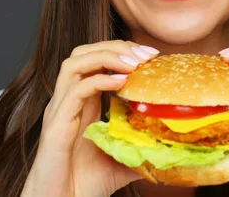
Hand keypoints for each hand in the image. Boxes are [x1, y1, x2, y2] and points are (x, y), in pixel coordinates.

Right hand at [22, 40, 158, 196]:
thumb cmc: (82, 184)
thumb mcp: (121, 160)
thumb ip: (141, 148)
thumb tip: (171, 145)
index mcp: (81, 103)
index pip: (95, 60)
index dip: (122, 51)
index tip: (151, 55)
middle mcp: (67, 101)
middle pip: (84, 52)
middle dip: (116, 46)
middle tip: (145, 54)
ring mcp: (60, 110)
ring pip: (75, 62)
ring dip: (107, 56)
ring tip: (134, 63)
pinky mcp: (56, 125)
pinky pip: (75, 90)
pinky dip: (100, 80)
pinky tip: (122, 82)